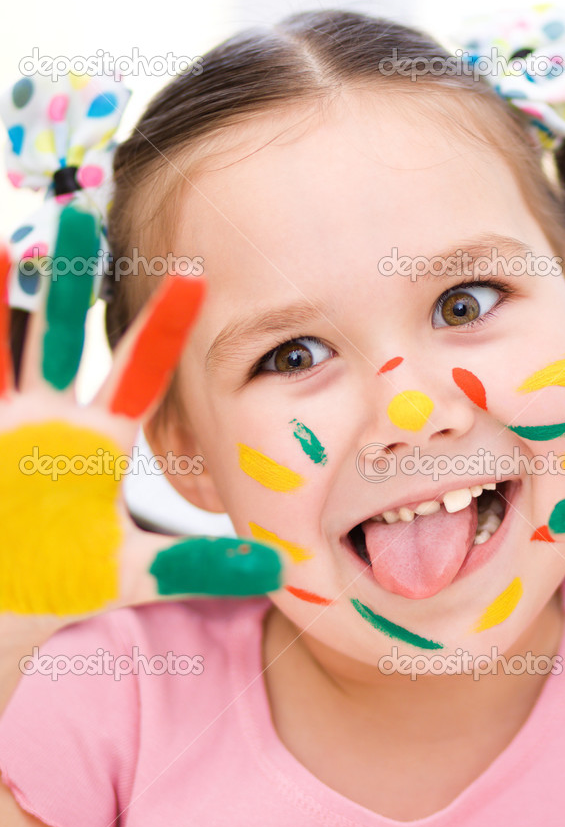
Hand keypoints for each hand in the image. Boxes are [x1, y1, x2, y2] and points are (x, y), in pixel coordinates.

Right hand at [0, 205, 283, 633]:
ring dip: (14, 295)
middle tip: (87, 217)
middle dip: (76, 284)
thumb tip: (275, 568)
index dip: (164, 326)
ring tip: (20, 242)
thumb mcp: (137, 572)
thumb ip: (199, 565)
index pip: (141, 371)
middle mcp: (57, 418)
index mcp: (105, 440)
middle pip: (69, 338)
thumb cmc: (65, 587)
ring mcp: (9, 421)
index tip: (195, 273)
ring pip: (12, 345)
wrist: (4, 609)